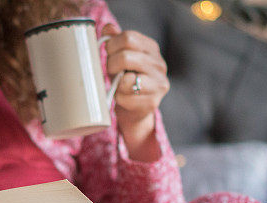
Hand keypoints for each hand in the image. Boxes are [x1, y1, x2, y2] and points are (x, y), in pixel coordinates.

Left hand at [102, 24, 169, 159]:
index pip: (128, 37)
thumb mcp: (120, 59)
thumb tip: (107, 28)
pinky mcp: (152, 102)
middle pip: (126, 56)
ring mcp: (159, 83)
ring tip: (117, 84)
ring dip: (115, 82)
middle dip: (111, 64)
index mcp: (151, 48)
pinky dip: (118, 97)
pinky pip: (125, 97)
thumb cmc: (125, 81)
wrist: (135, 110)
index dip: (112, 45)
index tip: (108, 53)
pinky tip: (122, 97)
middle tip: (109, 71)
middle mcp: (159, 64)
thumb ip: (115, 42)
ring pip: (126, 79)